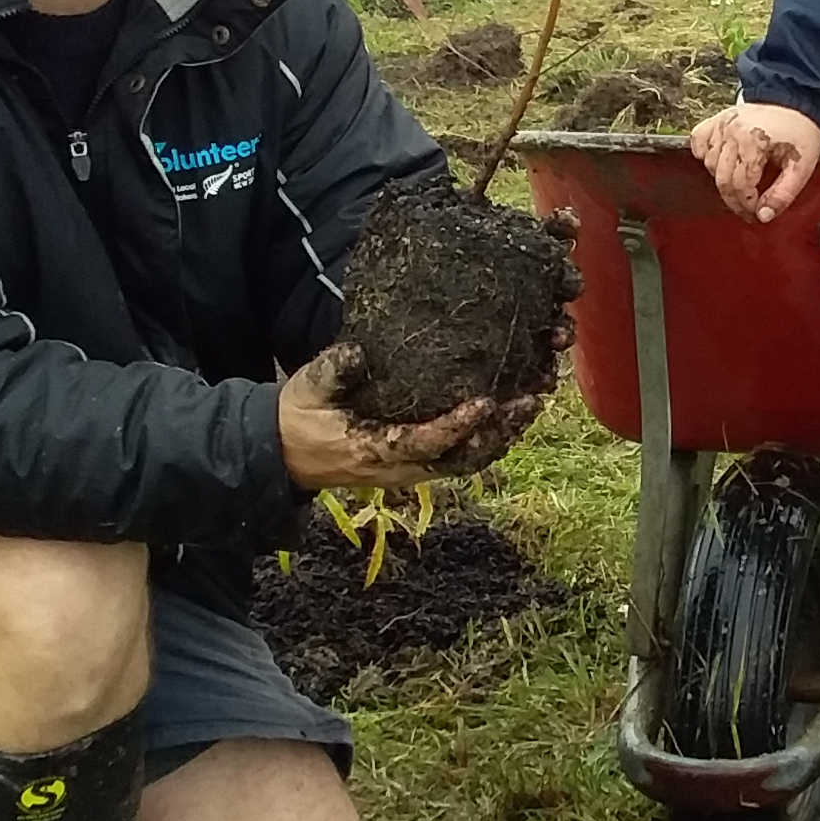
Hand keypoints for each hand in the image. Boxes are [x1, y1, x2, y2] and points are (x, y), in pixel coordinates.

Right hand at [278, 344, 541, 489]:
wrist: (286, 454)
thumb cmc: (299, 417)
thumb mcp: (306, 389)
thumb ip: (332, 371)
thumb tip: (358, 350)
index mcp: (374, 451)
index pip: (425, 442)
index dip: (457, 426)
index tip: (485, 402)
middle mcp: (401, 468)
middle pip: (462, 459)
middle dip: (499, 432)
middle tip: (530, 401)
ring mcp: (412, 470)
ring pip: (468, 461)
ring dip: (503, 436)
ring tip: (533, 403)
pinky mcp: (417, 464)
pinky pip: (462, 457)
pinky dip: (491, 439)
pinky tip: (511, 415)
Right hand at [689, 102, 819, 222]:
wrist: (795, 102)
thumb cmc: (800, 132)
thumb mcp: (801, 167)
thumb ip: (783, 195)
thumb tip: (763, 216)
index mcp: (754, 142)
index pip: (740, 186)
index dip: (747, 205)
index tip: (755, 214)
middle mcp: (732, 132)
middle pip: (722, 179)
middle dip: (734, 200)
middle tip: (746, 209)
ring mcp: (722, 124)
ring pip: (710, 163)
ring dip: (722, 179)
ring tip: (740, 185)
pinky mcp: (717, 119)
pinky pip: (698, 140)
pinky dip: (703, 154)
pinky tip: (720, 162)